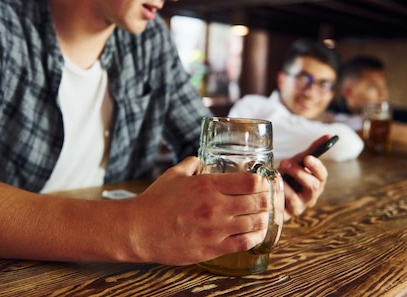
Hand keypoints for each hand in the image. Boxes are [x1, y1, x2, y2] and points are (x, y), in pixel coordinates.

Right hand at [126, 156, 270, 264]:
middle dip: (267, 200)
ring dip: (264, 219)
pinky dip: (256, 237)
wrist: (138, 230)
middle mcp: (214, 206)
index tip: (264, 183)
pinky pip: (245, 243)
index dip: (263, 182)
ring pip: (256, 223)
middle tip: (268, 199)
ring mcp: (215, 229)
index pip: (251, 182)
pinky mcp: (212, 248)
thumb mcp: (174, 175)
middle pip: (258, 202)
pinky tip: (257, 233)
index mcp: (207, 185)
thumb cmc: (155, 202)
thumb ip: (191, 164)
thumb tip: (201, 159)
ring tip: (264, 216)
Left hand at [277, 136, 328, 221]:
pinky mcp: (285, 216)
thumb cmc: (289, 175)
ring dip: (285, 186)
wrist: (271, 188)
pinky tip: (269, 189)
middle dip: (299, 173)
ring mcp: (298, 207)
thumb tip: (329, 135)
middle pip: (313, 187)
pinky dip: (275, 198)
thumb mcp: (299, 161)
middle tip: (284, 163)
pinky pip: (281, 210)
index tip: (307, 158)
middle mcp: (310, 197)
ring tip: (276, 177)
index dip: (316, 166)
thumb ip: (313, 150)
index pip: (322, 175)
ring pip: (297, 200)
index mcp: (316, 182)